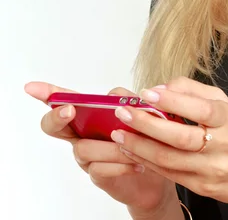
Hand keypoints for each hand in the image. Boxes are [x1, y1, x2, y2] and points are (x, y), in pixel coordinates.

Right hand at [24, 82, 178, 215]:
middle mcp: (81, 135)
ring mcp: (87, 157)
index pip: (63, 101)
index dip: (47, 94)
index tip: (32, 87)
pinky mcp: (97, 176)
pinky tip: (137, 163)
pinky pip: (99, 170)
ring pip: (83, 148)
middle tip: (70, 110)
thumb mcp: (140, 112)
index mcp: (89, 115)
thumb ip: (127, 100)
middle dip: (58, 117)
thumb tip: (115, 96)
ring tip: (132, 145)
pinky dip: (120, 165)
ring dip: (108, 145)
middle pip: (56, 127)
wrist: (158, 170)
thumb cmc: (144, 136)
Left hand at [108, 77, 227, 214]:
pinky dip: (147, 161)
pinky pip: (169, 173)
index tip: (147, 93)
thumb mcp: (225, 106)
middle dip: (147, 123)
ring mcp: (211, 169)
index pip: (200, 108)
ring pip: (169, 158)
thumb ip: (194, 92)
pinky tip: (132, 150)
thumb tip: (162, 87)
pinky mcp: (201, 187)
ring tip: (120, 133)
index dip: (172, 100)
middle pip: (180, 136)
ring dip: (140, 145)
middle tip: (124, 112)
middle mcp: (222, 145)